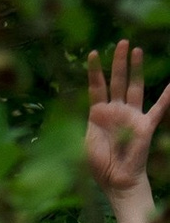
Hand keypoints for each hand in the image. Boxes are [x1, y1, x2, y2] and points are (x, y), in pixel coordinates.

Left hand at [87, 44, 169, 203]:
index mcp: (98, 114)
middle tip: (121, 41)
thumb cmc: (98, 165)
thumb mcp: (80, 142)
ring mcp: (132, 116)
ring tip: (136, 50)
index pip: (97, 86)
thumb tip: (63, 109)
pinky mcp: (145, 126)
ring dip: (136, 69)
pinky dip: (166, 97)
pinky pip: (158, 109)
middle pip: (118, 80)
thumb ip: (76, 125)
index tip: (93, 53)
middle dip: (119, 61)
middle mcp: (116, 111)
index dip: (95, 70)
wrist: (116, 181)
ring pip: (135, 87)